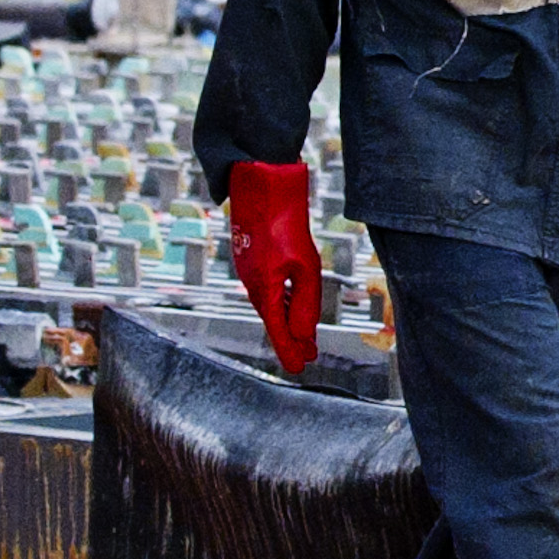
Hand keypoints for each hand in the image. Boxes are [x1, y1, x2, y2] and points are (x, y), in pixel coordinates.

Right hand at [224, 160, 322, 373]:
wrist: (261, 189)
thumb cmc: (285, 225)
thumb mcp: (305, 266)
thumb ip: (305, 302)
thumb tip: (303, 334)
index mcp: (263, 289)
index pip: (278, 330)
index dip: (289, 350)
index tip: (299, 368)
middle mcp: (252, 285)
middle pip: (274, 320)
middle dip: (291, 339)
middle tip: (307, 357)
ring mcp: (250, 272)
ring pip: (271, 306)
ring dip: (288, 322)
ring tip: (304, 338)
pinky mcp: (253, 261)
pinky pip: (267, 291)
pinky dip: (281, 304)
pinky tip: (290, 307)